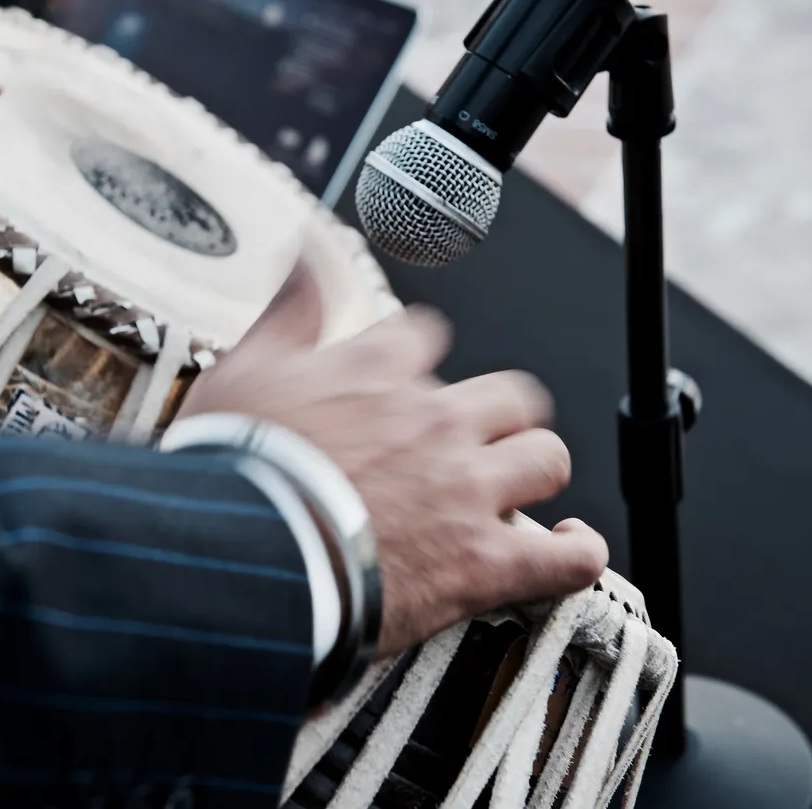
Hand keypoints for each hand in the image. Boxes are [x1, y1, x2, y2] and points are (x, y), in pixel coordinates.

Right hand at [179, 249, 608, 656]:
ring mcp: (467, 491)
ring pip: (544, 458)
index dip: (416, 359)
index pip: (425, 336)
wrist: (245, 559)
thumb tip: (307, 249)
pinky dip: (575, 553)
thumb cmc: (236, 472)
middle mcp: (435, 421)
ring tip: (512, 489)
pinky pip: (566, 556)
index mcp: (379, 371)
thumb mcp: (243, 367)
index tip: (402, 378)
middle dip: (497, 414)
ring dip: (532, 471)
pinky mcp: (483, 562)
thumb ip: (290, 307)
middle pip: (509, 395)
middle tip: (469, 440)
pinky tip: (569, 547)